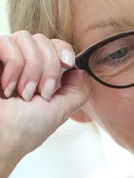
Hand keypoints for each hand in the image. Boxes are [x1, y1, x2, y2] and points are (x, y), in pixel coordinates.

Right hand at [0, 31, 89, 177]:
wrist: (3, 139)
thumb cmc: (25, 130)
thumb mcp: (59, 111)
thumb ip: (75, 92)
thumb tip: (81, 72)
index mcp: (39, 74)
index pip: (54, 44)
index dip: (63, 50)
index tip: (67, 65)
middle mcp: (21, 64)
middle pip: (43, 40)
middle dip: (48, 68)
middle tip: (41, 94)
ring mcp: (4, 59)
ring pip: (26, 38)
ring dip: (31, 70)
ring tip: (23, 94)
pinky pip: (8, 43)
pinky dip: (13, 66)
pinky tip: (7, 87)